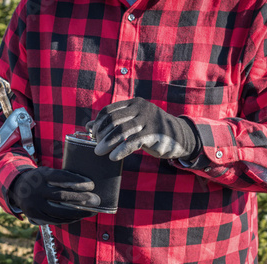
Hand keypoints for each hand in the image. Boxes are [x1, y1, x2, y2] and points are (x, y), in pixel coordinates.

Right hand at [9, 167, 99, 224]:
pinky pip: (55, 219)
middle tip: (96, 200)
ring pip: (59, 211)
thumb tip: (86, 184)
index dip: (78, 181)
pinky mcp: (35, 215)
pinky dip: (69, 219)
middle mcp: (37, 190)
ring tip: (92, 212)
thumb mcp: (46, 171)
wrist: (17, 188)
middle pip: (62, 196)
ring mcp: (35, 204)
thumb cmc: (40, 179)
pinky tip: (79, 217)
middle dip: (81, 199)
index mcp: (41, 175)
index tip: (91, 185)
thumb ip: (61, 176)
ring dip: (78, 213)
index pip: (62, 177)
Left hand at [86, 97, 200, 160]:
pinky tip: (113, 157)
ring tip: (99, 152)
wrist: (178, 136)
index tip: (93, 135)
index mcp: (133, 103)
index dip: (98, 123)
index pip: (109, 111)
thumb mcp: (132, 122)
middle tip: (96, 145)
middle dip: (101, 134)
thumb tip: (88, 126)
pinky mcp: (154, 134)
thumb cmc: (150, 129)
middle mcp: (141, 109)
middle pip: (114, 120)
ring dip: (107, 143)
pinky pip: (133, 142)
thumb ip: (112, 123)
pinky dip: (120, 150)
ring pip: (122, 131)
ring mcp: (148, 120)